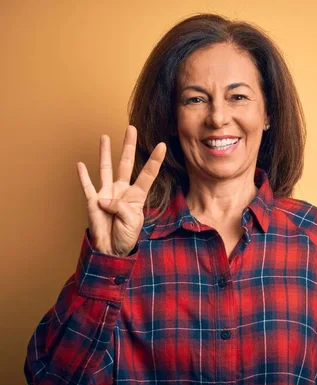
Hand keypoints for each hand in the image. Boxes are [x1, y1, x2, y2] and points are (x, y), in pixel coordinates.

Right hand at [77, 125, 166, 256]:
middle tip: (131, 128)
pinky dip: (83, 176)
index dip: (155, 160)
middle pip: (126, 163)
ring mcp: (107, 194)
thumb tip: (104, 199)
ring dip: (105, 153)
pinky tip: (80, 164)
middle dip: (129, 146)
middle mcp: (122, 190)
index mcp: (137, 195)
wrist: (112, 249)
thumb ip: (121, 208)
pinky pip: (87, 186)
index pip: (148, 174)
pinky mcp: (93, 202)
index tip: (162, 145)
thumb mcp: (132, 222)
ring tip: (105, 137)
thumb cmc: (126, 236)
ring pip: (106, 168)